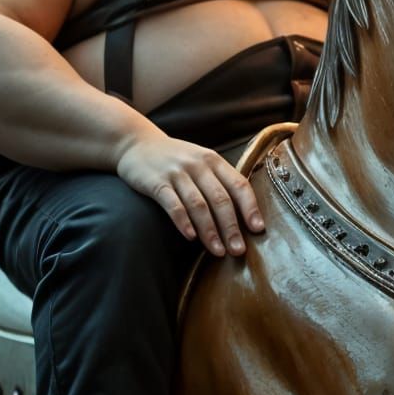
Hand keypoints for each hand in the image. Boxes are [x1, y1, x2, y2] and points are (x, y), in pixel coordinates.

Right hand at [115, 132, 264, 256]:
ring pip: (198, 205)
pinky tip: (190, 237)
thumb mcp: (200, 161)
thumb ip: (219, 181)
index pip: (239, 184)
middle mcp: (198, 165)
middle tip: (238, 250)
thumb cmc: (175, 159)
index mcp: (213, 161)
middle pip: (220, 199)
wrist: (135, 143)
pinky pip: (172, 204)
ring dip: (210, 231)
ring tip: (218, 251)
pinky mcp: (156, 182)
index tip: (258, 230)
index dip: (250, 208)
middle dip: (231, 228)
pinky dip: (183, 221)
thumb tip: (244, 214)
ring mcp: (176, 173)